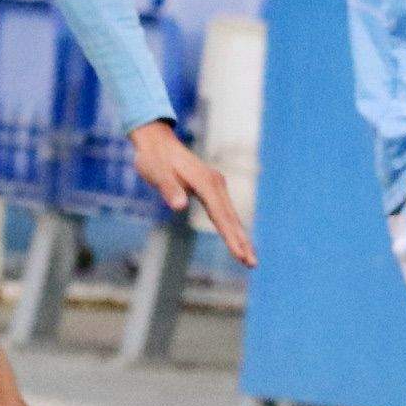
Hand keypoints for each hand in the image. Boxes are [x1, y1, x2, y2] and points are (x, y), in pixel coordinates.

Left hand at [126, 119, 254, 265]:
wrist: (156, 142)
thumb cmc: (153, 159)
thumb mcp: (156, 173)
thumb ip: (168, 189)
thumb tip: (179, 206)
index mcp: (205, 182)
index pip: (221, 215)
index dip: (230, 236)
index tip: (239, 255)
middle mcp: (215, 183)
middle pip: (231, 218)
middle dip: (242, 242)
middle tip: (252, 264)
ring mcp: (216, 185)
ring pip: (231, 216)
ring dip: (241, 237)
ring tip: (249, 258)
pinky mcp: (212, 187)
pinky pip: (225, 212)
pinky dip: (233, 227)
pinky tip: (237, 239)